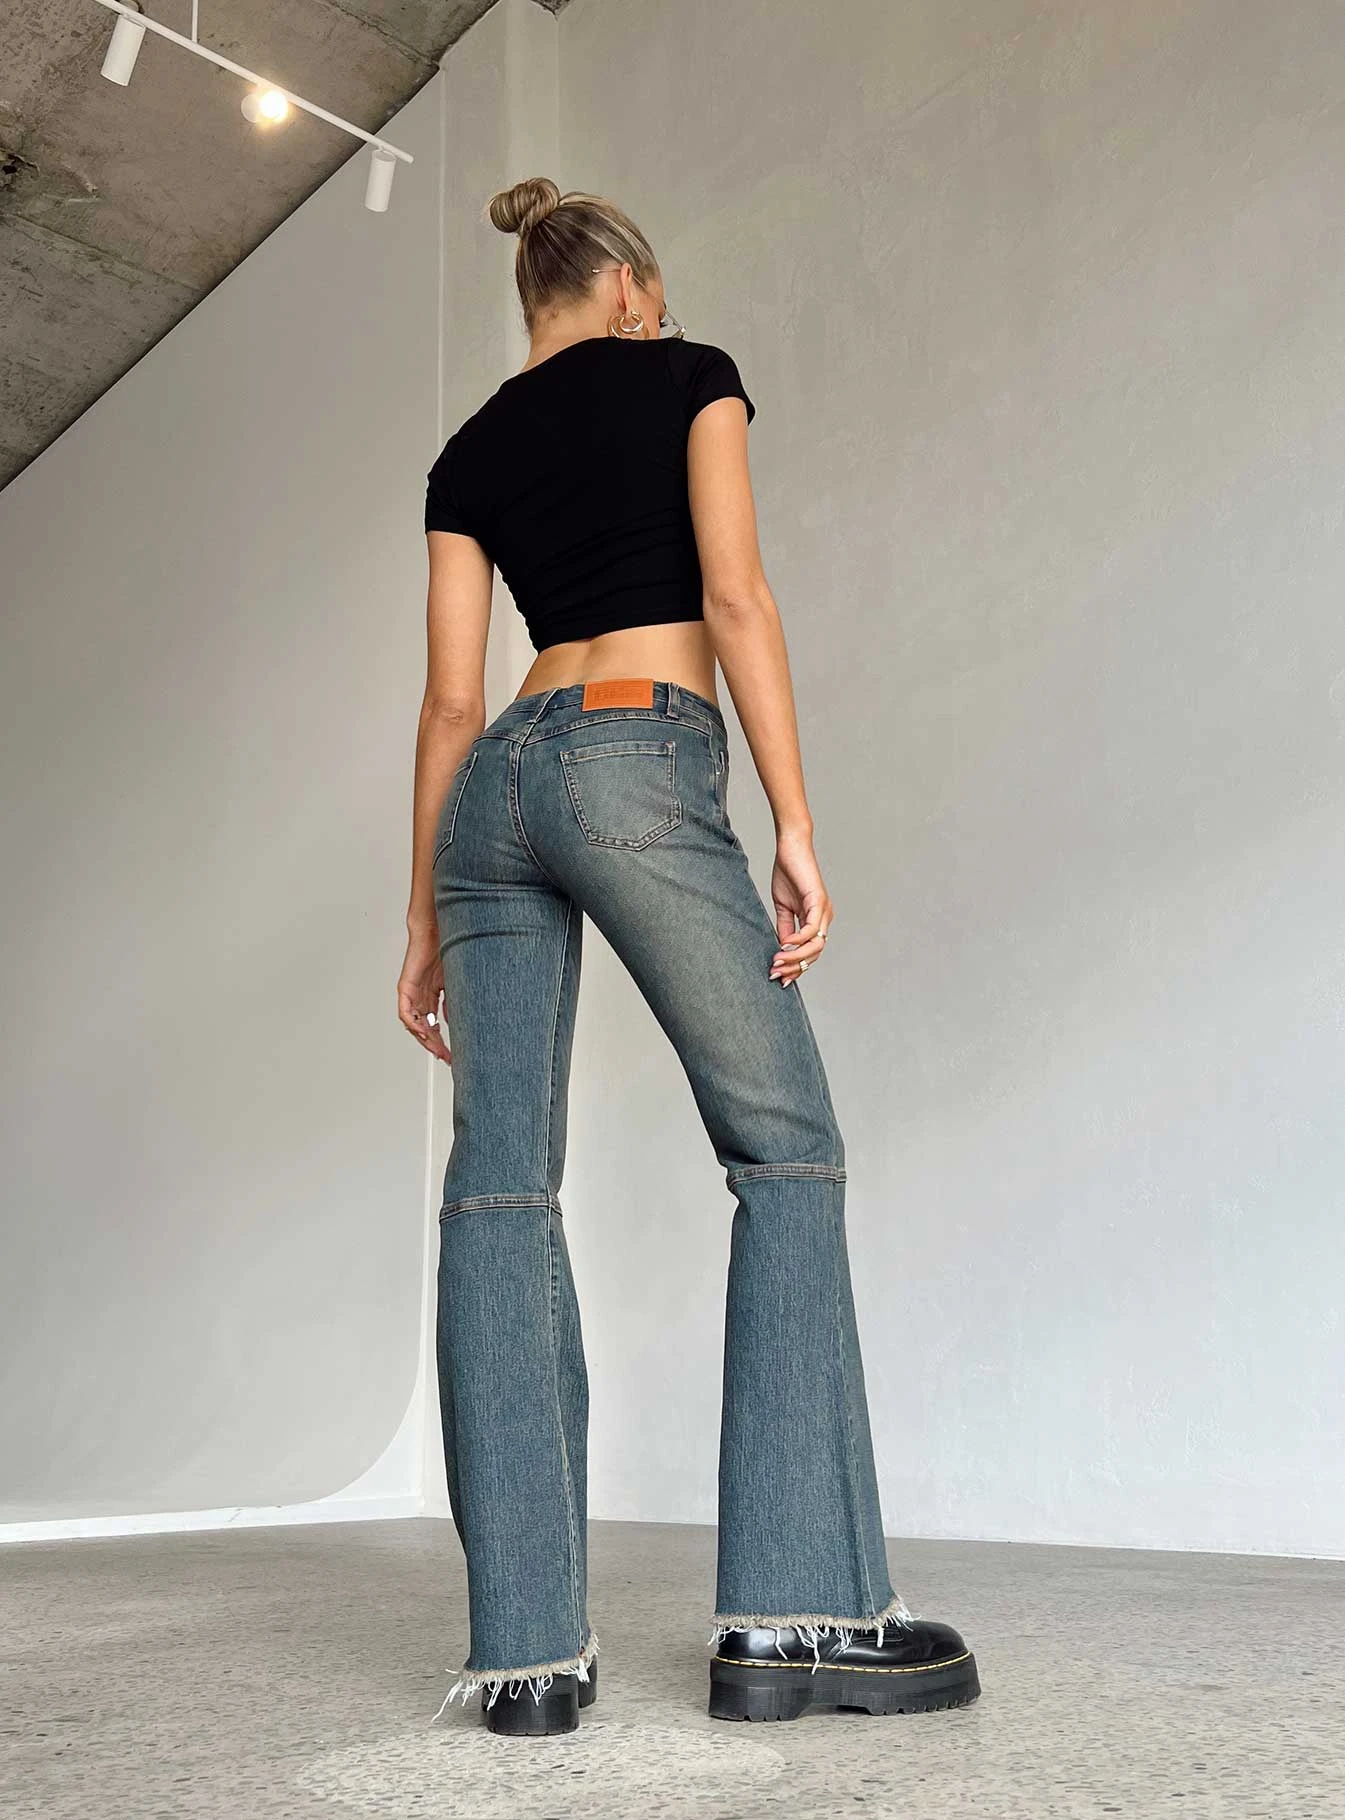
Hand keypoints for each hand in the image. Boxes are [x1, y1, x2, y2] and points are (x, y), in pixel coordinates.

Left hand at [398, 926, 451, 1062]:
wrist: (437, 929)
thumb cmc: (446, 947)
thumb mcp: (455, 982)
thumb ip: (454, 1002)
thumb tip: (455, 1021)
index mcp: (432, 995)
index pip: (435, 1025)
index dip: (442, 1041)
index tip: (451, 1054)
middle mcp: (420, 996)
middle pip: (424, 1028)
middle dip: (435, 1045)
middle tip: (446, 1057)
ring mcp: (412, 993)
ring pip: (413, 1024)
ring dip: (425, 1038)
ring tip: (437, 1048)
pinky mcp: (405, 987)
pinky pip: (406, 1012)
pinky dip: (414, 1024)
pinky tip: (424, 1031)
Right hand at [769, 827, 832, 986]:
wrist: (790, 848)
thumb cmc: (787, 874)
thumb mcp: (783, 907)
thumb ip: (785, 928)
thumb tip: (782, 949)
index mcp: (816, 921)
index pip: (810, 953)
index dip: (796, 968)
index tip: (779, 977)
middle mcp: (824, 918)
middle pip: (814, 954)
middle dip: (794, 967)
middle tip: (775, 973)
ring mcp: (824, 911)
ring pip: (815, 946)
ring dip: (795, 957)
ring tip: (777, 961)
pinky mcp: (818, 901)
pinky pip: (811, 928)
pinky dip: (798, 940)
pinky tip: (785, 944)